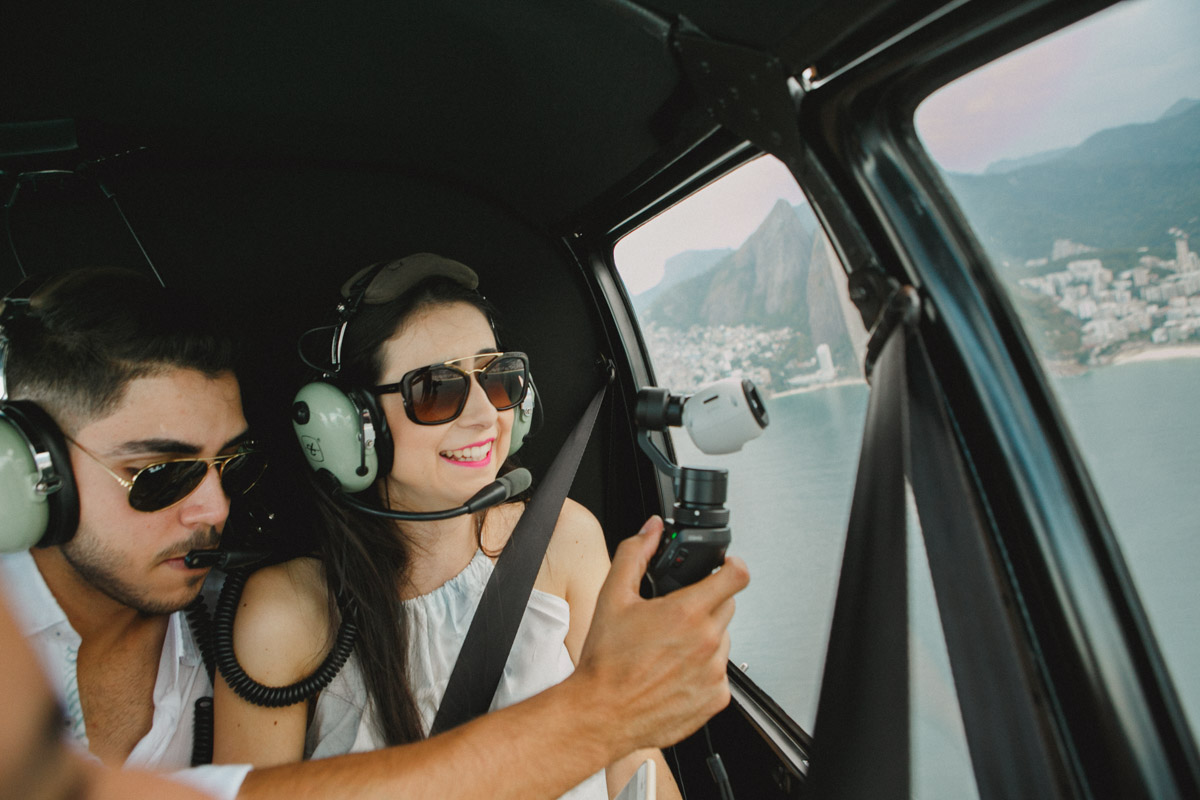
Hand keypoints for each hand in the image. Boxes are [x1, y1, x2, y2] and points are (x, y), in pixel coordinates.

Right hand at [575, 516, 748, 754]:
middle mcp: (708, 641)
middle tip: (676, 615)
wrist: (603, 713)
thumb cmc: (607, 662)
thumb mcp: (613, 596)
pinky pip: (718, 673)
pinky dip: (702, 670)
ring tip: (669, 649)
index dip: (733, 565)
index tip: (726, 566)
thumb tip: (651, 529)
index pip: (736, 576)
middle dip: (706, 604)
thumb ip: (635, 553)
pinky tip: (673, 672)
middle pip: (726, 606)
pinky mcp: (715, 698)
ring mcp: (714, 672)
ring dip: (704, 638)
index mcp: (687, 612)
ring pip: (722, 640)